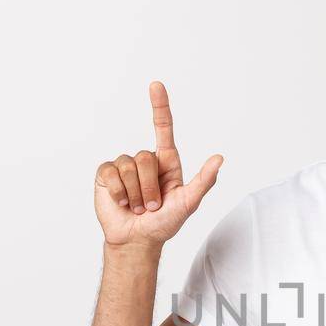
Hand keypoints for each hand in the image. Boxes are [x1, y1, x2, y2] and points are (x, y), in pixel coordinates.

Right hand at [94, 81, 223, 247]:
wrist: (137, 240)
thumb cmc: (164, 223)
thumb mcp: (188, 203)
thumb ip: (204, 181)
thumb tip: (219, 158)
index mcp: (166, 162)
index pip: (163, 128)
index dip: (159, 106)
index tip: (156, 85)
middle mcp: (145, 161)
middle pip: (146, 157)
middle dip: (150, 188)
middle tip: (152, 206)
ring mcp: (124, 166)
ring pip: (129, 166)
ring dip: (135, 194)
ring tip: (137, 207)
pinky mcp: (106, 175)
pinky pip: (111, 172)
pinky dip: (118, 192)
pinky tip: (121, 203)